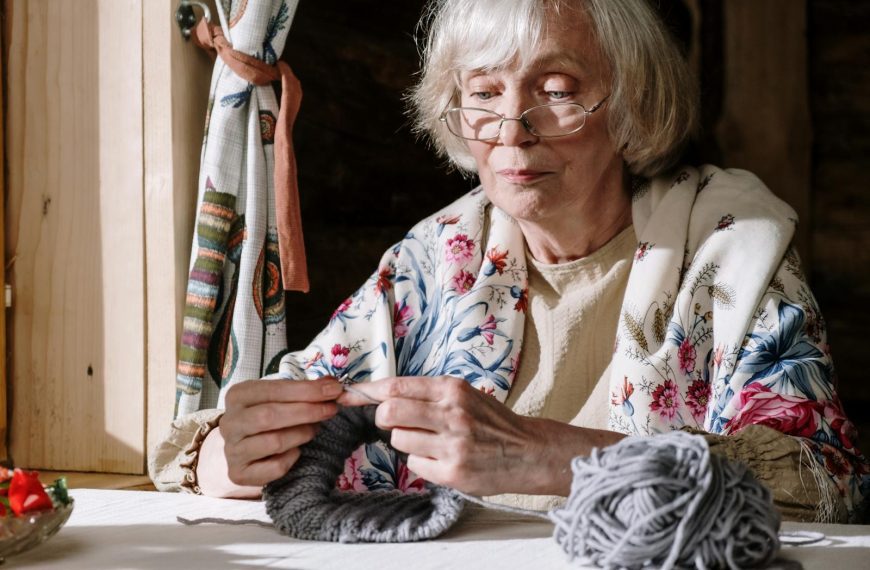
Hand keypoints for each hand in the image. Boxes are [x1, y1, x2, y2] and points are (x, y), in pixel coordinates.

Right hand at [198, 377, 342, 496]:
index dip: (306, 390)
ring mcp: (232, 450)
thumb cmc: (267, 415)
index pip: (274, 390)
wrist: (244, 447)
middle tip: (331, 410)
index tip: (334, 389)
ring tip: (313, 430)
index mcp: (238, 396)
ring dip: (302, 434)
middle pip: (270, 416)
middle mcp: (229, 422)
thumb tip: (332, 384)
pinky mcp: (239, 473)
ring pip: (274, 442)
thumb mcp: (280, 397)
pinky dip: (292, 458)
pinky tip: (296, 451)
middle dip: (307, 412)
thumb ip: (304, 390)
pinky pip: (274, 467)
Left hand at [338, 375, 607, 495]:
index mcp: (452, 389)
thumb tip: (381, 395)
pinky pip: (414, 465)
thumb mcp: (464, 394)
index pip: (396, 386)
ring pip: (398, 440)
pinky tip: (441, 459)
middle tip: (392, 423)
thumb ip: (427, 393)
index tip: (346, 395)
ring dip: (406, 442)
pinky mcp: (452, 472)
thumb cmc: (491, 421)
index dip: (366, 392)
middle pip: (389, 412)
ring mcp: (452, 445)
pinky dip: (421, 463)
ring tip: (429, 442)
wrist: (529, 451)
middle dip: (382, 418)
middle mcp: (451, 414)